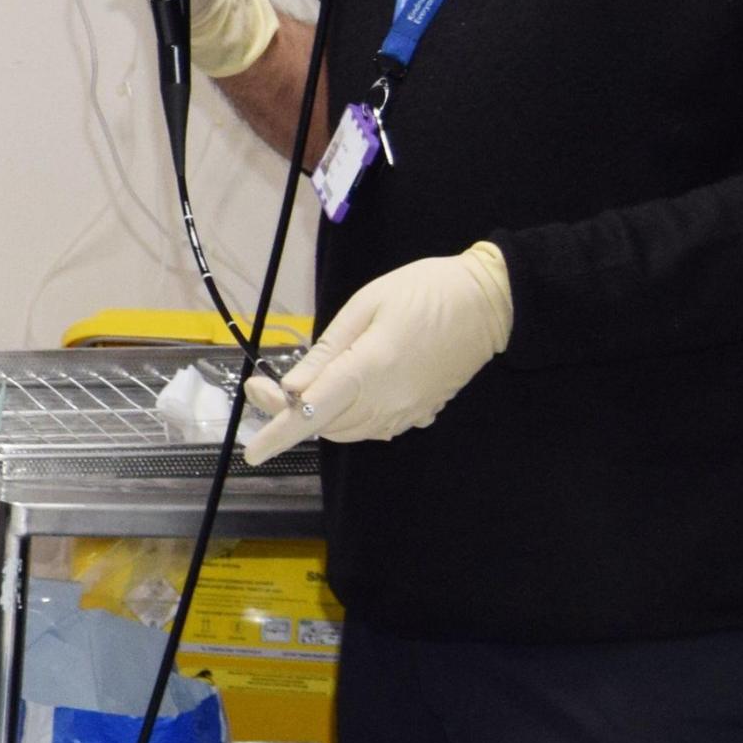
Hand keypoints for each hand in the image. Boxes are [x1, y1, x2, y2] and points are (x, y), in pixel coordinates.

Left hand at [241, 243, 513, 463]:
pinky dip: (350, 415)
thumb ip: (326, 353)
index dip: (278, 435)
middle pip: (325, 425)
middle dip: (291, 413)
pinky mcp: (422, 412)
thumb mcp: (365, 307)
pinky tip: (349, 388)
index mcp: (369, 370)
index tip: (252, 452)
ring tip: (308, 384)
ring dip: (321, 416)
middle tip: (268, 386)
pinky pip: (374, 425)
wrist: (490, 300)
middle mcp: (387, 402)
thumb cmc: (424, 291)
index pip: (311, 414)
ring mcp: (408, 412)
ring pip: (347, 430)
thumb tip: (292, 390)